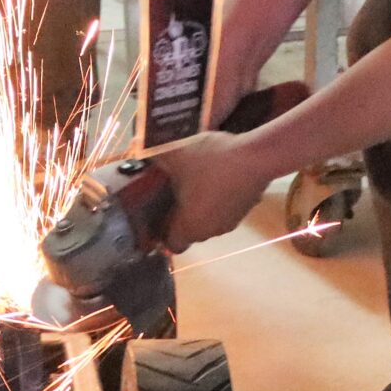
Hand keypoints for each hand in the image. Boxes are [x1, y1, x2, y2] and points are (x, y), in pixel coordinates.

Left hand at [144, 130, 280, 252]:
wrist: (256, 156)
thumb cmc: (210, 162)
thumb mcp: (175, 154)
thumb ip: (151, 153)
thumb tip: (133, 145)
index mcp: (190, 226)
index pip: (172, 245)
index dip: (162, 234)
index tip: (157, 215)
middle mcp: (211, 230)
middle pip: (190, 232)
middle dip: (179, 216)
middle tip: (171, 193)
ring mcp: (231, 221)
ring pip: (208, 220)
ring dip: (200, 206)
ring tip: (193, 181)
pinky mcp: (246, 209)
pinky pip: (224, 209)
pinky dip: (217, 198)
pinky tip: (215, 176)